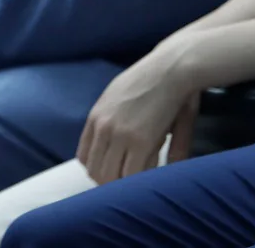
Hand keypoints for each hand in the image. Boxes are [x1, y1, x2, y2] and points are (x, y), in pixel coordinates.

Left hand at [78, 48, 199, 183]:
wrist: (171, 67)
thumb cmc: (150, 80)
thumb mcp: (121, 98)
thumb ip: (117, 125)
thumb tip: (119, 149)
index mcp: (95, 117)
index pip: (84, 157)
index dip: (97, 170)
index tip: (113, 174)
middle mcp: (103, 128)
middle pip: (95, 171)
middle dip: (110, 183)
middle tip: (130, 185)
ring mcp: (120, 135)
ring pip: (111, 178)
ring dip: (126, 186)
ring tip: (142, 183)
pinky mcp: (141, 142)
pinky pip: (134, 175)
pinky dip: (142, 182)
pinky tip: (154, 175)